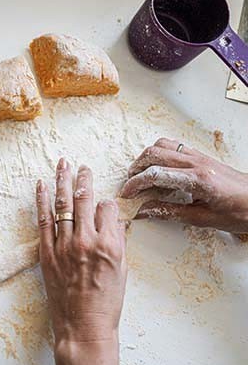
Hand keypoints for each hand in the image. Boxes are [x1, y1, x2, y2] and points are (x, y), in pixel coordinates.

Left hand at [36, 159, 126, 364]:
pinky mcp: (47, 253)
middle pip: (85, 200)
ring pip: (63, 205)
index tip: (105, 205)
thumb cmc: (106, 303)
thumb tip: (113, 221)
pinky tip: (41, 185)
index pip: (108, 208)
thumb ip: (118, 242)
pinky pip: (43, 221)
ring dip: (63, 181)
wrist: (83, 326)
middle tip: (83, 167)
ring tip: (62, 164)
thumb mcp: (123, 271)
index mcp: (110, 245)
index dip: (107, 204)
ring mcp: (64, 246)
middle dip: (85, 179)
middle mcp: (87, 241)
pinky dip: (41, 201)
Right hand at [121, 138, 247, 233]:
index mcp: (197, 180)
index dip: (135, 184)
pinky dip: (159, 153)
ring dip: (146, 158)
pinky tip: (158, 168)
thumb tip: (144, 211)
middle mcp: (197, 163)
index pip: (155, 174)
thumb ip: (169, 212)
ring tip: (141, 174)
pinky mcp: (201, 155)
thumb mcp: (202, 219)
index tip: (127, 194)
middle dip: (136, 169)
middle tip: (130, 185)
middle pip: (154, 154)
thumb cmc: (239, 212)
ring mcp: (199, 156)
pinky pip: (174, 145)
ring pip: (162, 145)